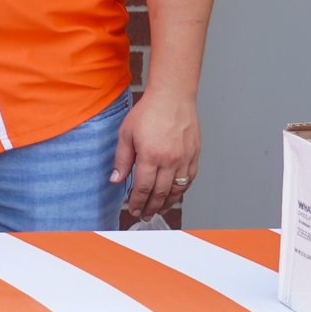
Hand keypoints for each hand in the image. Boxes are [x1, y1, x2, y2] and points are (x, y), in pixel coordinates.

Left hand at [113, 88, 199, 219]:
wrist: (172, 97)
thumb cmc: (148, 112)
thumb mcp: (126, 134)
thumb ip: (122, 160)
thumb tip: (115, 180)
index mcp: (150, 156)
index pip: (143, 188)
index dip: (136, 202)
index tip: (132, 209)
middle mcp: (170, 160)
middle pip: (160, 193)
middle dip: (150, 207)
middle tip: (143, 215)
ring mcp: (185, 159)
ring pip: (177, 190)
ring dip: (166, 203)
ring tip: (157, 210)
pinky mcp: (194, 155)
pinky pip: (189, 180)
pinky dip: (181, 190)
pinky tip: (174, 195)